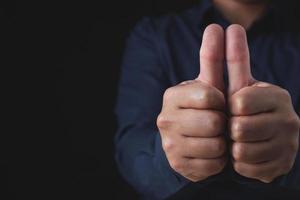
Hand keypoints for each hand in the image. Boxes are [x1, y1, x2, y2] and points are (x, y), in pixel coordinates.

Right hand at [157, 25, 226, 181]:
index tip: (216, 104)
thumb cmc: (199, 109)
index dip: (221, 101)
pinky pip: (213, 164)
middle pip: (214, 122)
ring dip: (221, 142)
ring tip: (213, 138)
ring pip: (215, 145)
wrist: (180, 141)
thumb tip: (216, 27)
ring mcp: (170, 144)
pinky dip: (217, 160)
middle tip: (216, 123)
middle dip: (222, 123)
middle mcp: (166, 119)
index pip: (210, 96)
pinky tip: (208, 152)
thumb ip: (211, 59)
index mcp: (172, 96)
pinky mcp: (178, 164)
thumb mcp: (205, 86)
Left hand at [226, 25, 299, 182]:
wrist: (256, 142)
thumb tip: (226, 27)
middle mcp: (288, 119)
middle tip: (234, 126)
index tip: (234, 106)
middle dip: (229, 128)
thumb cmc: (241, 109)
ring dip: (233, 146)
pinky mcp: (281, 166)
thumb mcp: (236, 85)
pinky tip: (246, 155)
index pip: (240, 101)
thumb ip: (231, 60)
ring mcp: (288, 145)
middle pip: (239, 127)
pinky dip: (239, 163)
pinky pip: (246, 167)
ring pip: (241, 150)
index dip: (229, 106)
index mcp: (276, 95)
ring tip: (239, 140)